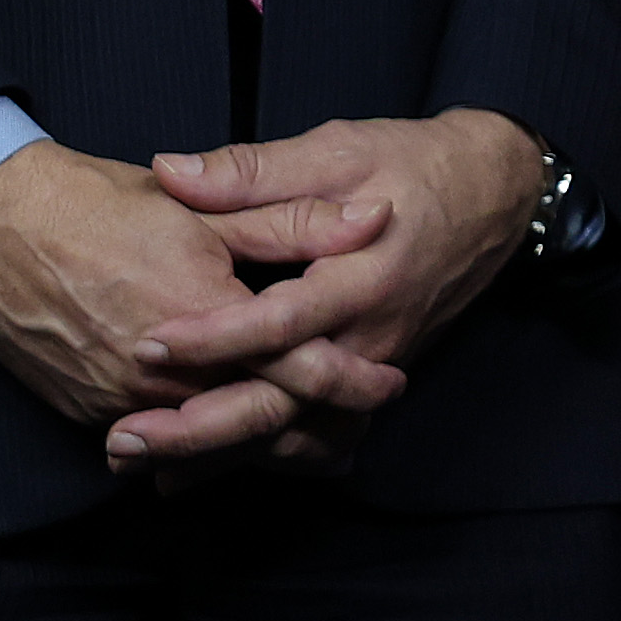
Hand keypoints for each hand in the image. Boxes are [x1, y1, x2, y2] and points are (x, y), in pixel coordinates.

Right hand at [0, 140, 396, 463]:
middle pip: (256, 423)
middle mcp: (162, 375)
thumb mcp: (208, 210)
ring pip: (206, 443)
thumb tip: (377, 217)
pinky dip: (196, 448)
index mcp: (205, 319)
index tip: (389, 384)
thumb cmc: (103, 208)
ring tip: (315, 450)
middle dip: (314, 435)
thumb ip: (295, 223)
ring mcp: (118, 402)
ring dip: (259, 447)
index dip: (350, 382)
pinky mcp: (86, 411)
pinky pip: (156, 444)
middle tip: (360, 437)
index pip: (297, 370)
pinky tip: (225, 447)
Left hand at [126, 111, 552, 469]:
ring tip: (141, 466)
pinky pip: (313, 433)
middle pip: (283, 404)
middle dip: (200, 430)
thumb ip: (252, 172)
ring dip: (219, 456)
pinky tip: (201, 469)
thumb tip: (169, 172)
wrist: (497, 197)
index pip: (282, 323)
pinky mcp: (369, 376)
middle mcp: (372, 336)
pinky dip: (258, 456)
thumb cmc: (416, 164)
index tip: (146, 346)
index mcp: (365, 276)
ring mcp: (374, 364)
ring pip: (294, 432)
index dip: (213, 339)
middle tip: (123, 441)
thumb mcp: (338, 150)